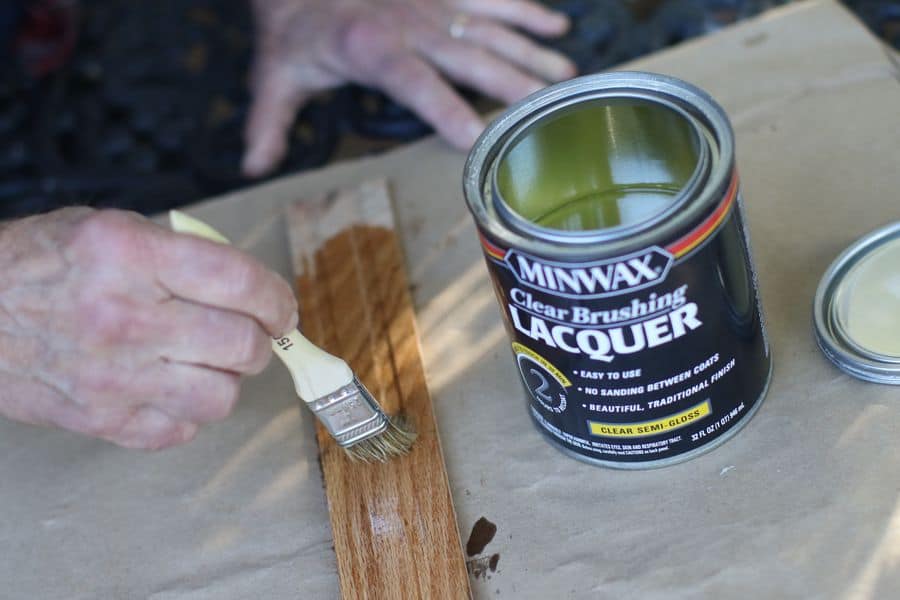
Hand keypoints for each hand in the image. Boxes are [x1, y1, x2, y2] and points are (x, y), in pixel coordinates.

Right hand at [0, 208, 297, 448]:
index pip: (239, 281)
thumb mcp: (113, 229)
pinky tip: (170, 386)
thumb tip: (255, 291)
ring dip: (227, 379)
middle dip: (260, 341)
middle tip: (249, 335)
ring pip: (220, 397)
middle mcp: (123, 316)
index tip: (282, 310)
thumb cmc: (45, 265)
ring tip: (207, 361)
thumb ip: (185, 254)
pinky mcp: (101, 420)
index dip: (277, 299)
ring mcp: (112, 376)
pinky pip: (181, 431)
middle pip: (242, 345)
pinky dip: (188, 412)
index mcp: (129, 254)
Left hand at [242, 0, 575, 176]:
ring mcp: (433, 1)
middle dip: (511, 83)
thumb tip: (252, 167)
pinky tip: (558, 27)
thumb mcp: (274, 72)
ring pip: (491, 27)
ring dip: (530, 52)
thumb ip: (268, 122)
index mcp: (371, 47)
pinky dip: (526, 10)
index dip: (444, 108)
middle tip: (545, 111)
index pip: (415, 82)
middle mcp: (411, 22)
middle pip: (469, 55)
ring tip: (566, 79)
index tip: (475, 137)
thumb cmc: (293, 26)